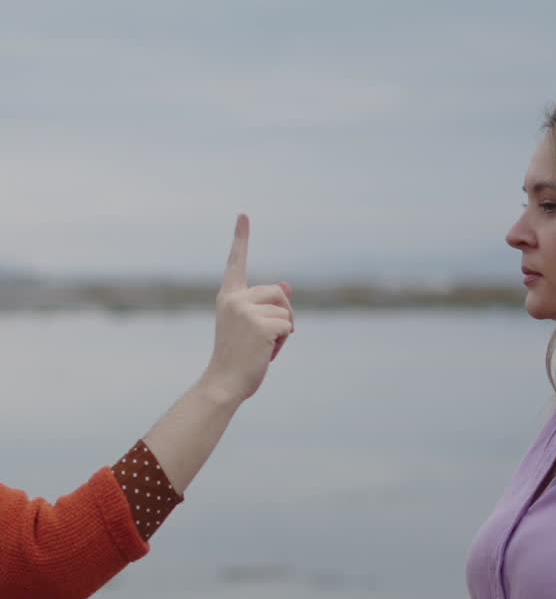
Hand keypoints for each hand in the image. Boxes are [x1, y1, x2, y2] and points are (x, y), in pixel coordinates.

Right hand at [205, 214, 293, 403]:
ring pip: (286, 311)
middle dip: (284, 315)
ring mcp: (246, 311)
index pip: (236, 263)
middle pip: (278, 293)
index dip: (241, 238)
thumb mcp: (251, 327)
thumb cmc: (238, 358)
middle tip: (268, 339)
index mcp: (228, 298)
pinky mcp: (260, 324)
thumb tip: (288, 285)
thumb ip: (267, 306)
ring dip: (284, 332)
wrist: (224, 383)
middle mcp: (234, 299)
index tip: (243, 215)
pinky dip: (284, 342)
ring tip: (263, 348)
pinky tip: (267, 353)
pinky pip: (288, 326)